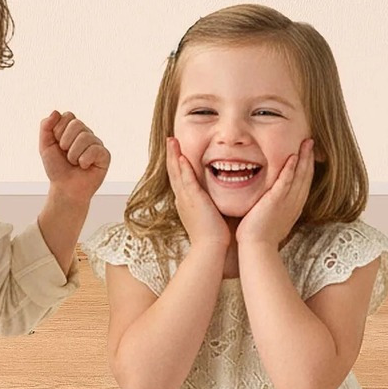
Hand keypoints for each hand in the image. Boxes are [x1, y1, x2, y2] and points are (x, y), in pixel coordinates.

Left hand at [39, 111, 110, 204]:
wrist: (65, 188)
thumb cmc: (57, 168)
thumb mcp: (45, 146)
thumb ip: (46, 127)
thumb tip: (55, 112)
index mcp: (73, 129)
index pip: (68, 116)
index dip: (59, 130)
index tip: (57, 145)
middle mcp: (86, 134)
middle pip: (77, 124)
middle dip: (65, 142)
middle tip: (65, 155)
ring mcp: (97, 144)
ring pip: (85, 137)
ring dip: (73, 154)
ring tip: (74, 163)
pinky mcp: (105, 155)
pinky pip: (95, 149)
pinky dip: (84, 160)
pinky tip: (84, 167)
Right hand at [166, 136, 230, 251]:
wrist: (210, 248)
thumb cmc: (213, 235)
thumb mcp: (209, 214)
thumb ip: (211, 203)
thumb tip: (217, 197)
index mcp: (186, 202)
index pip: (179, 178)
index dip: (176, 164)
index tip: (177, 151)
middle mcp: (183, 199)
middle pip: (173, 172)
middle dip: (171, 155)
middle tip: (170, 140)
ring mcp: (186, 199)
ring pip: (176, 173)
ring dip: (173, 156)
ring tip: (171, 141)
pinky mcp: (193, 201)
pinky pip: (186, 181)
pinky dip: (183, 169)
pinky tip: (181, 157)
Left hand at [235, 139, 314, 250]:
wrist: (257, 246)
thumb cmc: (260, 235)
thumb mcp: (273, 217)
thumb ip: (275, 206)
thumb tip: (271, 199)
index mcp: (294, 206)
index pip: (304, 183)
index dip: (308, 167)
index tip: (308, 153)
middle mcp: (294, 203)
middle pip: (306, 176)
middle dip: (309, 158)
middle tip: (311, 142)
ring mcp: (287, 202)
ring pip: (299, 176)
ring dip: (304, 158)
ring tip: (307, 142)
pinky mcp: (275, 201)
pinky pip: (285, 182)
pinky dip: (290, 169)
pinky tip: (293, 157)